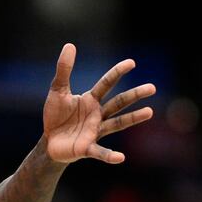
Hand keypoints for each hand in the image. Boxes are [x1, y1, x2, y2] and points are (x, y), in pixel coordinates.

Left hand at [42, 44, 156, 163]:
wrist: (49, 142)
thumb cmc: (56, 116)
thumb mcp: (57, 90)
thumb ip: (64, 69)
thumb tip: (70, 44)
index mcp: (90, 100)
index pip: (106, 84)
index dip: (117, 73)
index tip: (132, 62)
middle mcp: (97, 114)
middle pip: (118, 103)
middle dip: (134, 95)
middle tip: (152, 87)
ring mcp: (95, 131)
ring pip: (117, 123)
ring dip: (133, 118)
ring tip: (150, 111)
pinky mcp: (87, 148)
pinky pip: (100, 152)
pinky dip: (110, 156)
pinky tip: (120, 157)